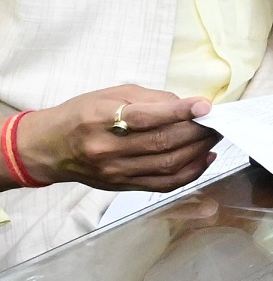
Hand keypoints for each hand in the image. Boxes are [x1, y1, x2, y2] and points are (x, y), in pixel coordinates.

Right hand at [13, 86, 218, 190]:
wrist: (48, 147)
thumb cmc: (81, 115)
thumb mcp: (110, 94)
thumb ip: (150, 99)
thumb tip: (188, 105)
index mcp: (101, 119)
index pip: (147, 117)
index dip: (181, 112)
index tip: (205, 106)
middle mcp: (107, 149)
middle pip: (163, 143)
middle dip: (198, 131)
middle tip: (216, 121)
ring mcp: (115, 171)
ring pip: (168, 165)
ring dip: (199, 150)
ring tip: (214, 136)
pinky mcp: (122, 186)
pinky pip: (164, 184)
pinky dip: (191, 172)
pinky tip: (204, 157)